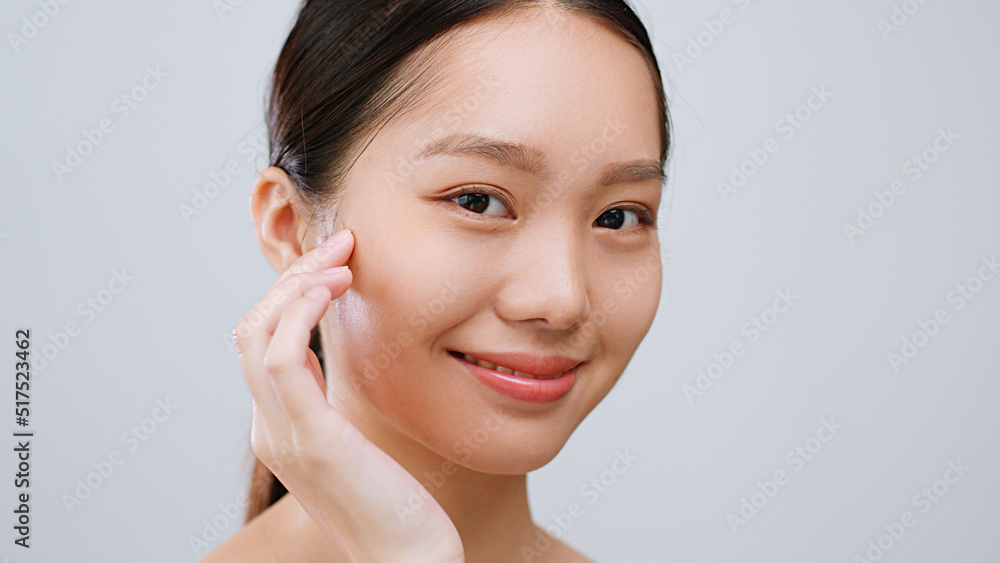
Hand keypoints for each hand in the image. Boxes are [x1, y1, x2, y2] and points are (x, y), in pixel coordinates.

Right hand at [232, 229, 463, 561]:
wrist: (409, 559)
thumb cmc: (397, 502)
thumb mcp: (363, 441)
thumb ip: (344, 404)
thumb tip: (357, 355)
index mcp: (280, 426)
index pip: (261, 341)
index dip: (293, 291)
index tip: (339, 260)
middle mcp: (271, 428)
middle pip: (252, 327)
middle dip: (293, 275)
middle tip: (341, 243)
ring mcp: (283, 434)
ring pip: (258, 332)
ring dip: (298, 283)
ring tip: (342, 258)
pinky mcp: (311, 439)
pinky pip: (281, 359)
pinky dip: (300, 313)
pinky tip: (335, 289)